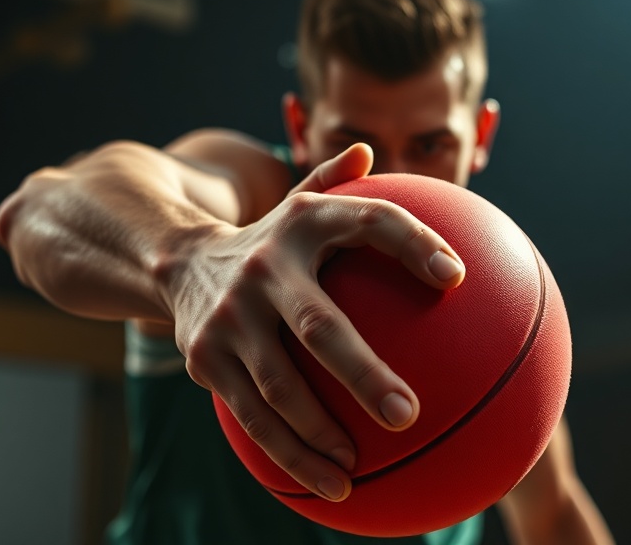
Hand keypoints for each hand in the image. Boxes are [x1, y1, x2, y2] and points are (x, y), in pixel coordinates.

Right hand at [164, 144, 465, 501]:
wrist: (173, 261)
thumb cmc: (268, 240)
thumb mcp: (298, 204)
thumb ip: (335, 182)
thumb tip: (374, 145)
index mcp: (302, 224)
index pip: (367, 221)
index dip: (411, 243)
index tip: (457, 277)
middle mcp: (264, 268)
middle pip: (320, 326)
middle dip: (364, 373)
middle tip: (409, 414)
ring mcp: (229, 317)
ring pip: (280, 389)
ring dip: (319, 436)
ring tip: (361, 474)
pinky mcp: (204, 359)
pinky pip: (253, 416)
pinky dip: (289, 454)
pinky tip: (329, 485)